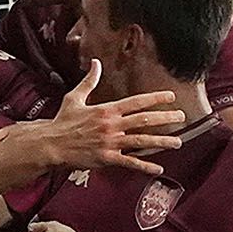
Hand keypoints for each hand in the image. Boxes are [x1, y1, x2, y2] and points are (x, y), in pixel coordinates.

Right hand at [20, 63, 186, 175]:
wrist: (51, 144)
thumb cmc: (62, 121)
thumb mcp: (74, 97)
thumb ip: (89, 81)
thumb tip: (96, 63)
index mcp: (107, 109)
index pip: (137, 101)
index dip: (155, 98)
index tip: (171, 97)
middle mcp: (112, 125)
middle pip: (145, 120)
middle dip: (165, 118)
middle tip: (181, 117)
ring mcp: (111, 142)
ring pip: (142, 141)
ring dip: (162, 141)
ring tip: (178, 142)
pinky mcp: (107, 158)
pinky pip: (130, 162)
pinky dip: (145, 166)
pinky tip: (158, 168)